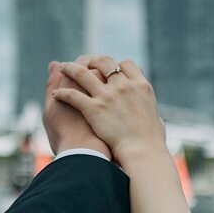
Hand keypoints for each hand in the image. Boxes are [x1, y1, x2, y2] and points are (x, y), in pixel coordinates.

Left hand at [51, 56, 166, 169]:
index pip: (127, 64)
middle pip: (104, 62)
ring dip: (71, 68)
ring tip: (63, 68)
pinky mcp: (94, 108)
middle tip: (85, 64)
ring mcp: (107, 96)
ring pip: (83, 73)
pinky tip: (56, 95)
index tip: (110, 69)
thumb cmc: (152, 141)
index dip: (117, 65)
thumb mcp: (157, 119)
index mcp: (141, 85)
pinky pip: (73, 95)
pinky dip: (63, 93)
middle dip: (93, 61)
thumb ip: (151, 114)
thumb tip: (154, 117)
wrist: (143, 151)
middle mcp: (123, 86)